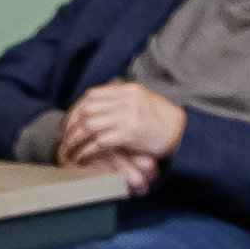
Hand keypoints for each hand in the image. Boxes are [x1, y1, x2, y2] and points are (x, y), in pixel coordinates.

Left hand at [55, 80, 189, 180]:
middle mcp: (125, 100)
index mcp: (127, 90)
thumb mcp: (143, 103)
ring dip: (75, 139)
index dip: (77, 109)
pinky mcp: (130, 132)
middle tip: (65, 138)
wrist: (184, 133)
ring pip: (89, 125)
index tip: (70, 122)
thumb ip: (123, 102)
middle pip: (86, 109)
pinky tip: (81, 157)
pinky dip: (87, 150)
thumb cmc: (164, 122)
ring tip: (69, 150)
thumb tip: (100, 108)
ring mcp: (127, 115)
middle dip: (71, 124)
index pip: (92, 95)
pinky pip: (99, 141)